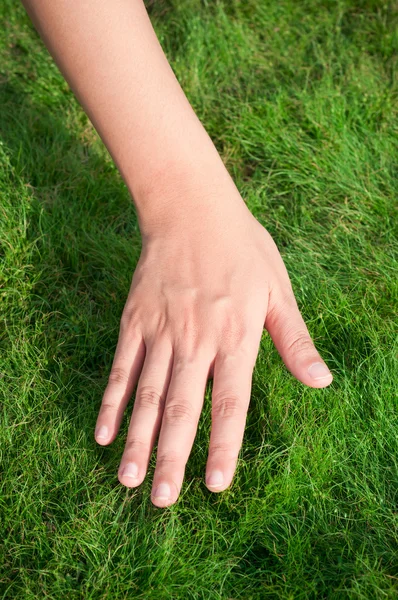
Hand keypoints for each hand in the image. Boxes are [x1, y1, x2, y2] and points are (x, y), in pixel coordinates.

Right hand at [94, 182, 332, 506]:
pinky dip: (113, 401)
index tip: (215, 483)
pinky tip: (104, 433)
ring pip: (146, 394)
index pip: (230, 402)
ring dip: (138, 439)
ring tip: (129, 479)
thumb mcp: (279, 290)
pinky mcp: (135, 320)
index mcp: (235, 337)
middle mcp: (195, 340)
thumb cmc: (242, 249)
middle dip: (171, 457)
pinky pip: (122, 367)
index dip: (223, 445)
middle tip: (162, 500)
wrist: (191, 209)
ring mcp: (161, 331)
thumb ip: (295, 341)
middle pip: (181, 408)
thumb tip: (321, 382)